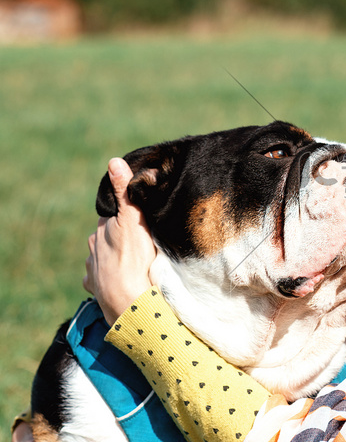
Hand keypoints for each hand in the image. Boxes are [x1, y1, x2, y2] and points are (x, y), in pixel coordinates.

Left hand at [84, 158, 156, 325]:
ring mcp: (91, 269)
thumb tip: (114, 161)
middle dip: (117, 237)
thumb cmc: (133, 259)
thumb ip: (123, 191)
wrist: (127, 299)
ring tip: (130, 264)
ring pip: (100, 257)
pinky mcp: (93, 288)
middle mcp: (92, 247)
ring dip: (111, 258)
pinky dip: (104, 278)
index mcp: (100, 230)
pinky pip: (96, 279)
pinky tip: (116, 280)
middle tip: (139, 243)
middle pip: (105, 236)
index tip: (137, 220)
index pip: (110, 216)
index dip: (124, 216)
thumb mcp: (133, 219)